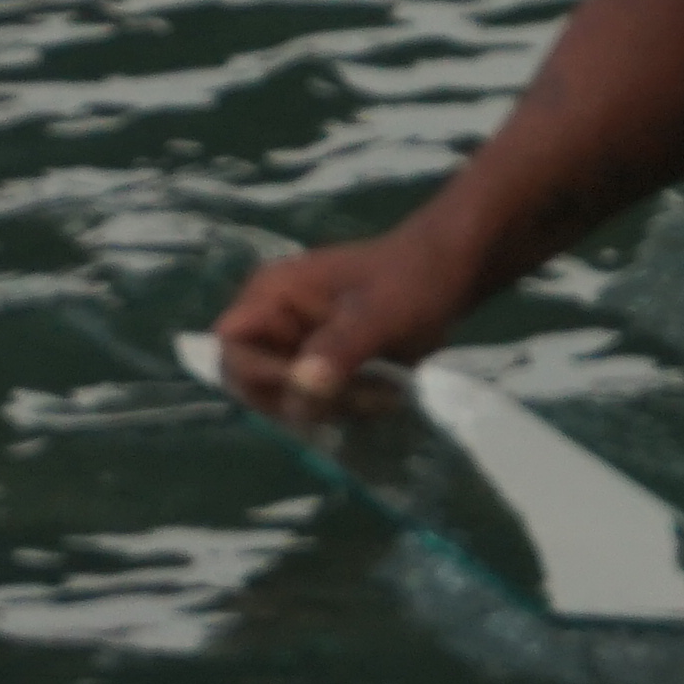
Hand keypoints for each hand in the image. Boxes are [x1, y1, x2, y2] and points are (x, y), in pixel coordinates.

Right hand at [215, 230, 476, 419]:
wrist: (452, 274)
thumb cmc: (412, 278)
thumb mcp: (381, 312)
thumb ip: (340, 347)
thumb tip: (302, 388)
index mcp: (270, 294)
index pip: (231, 349)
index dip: (262, 377)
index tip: (312, 386)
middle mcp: (272, 324)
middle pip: (257, 386)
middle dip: (308, 399)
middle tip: (364, 395)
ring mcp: (295, 349)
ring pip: (290, 403)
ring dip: (336, 408)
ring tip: (384, 391)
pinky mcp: (319, 369)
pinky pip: (316, 405)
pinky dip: (348, 409)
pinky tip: (385, 394)